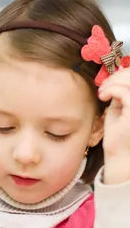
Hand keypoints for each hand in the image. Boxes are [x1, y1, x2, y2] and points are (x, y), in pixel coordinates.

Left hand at [98, 68, 129, 182]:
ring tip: (103, 92)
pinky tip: (103, 97)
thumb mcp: (121, 106)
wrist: (119, 153)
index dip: (125, 73)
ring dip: (113, 82)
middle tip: (103, 86)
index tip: (109, 81)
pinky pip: (124, 92)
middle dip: (117, 76)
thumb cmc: (120, 131)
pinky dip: (111, 90)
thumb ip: (123, 90)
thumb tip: (119, 73)